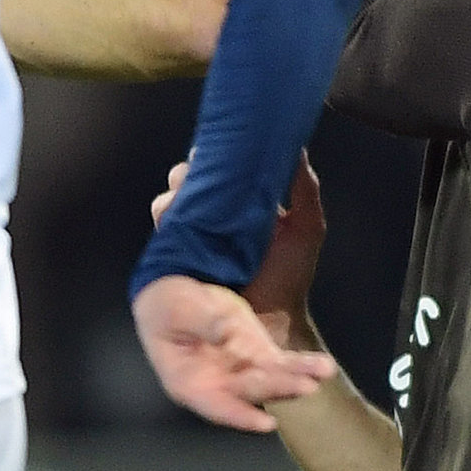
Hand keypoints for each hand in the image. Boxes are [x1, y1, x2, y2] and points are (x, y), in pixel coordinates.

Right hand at [134, 273, 335, 431]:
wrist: (179, 296)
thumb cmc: (168, 307)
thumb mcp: (176, 309)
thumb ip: (202, 322)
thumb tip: (226, 333)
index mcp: (189, 383)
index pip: (217, 406)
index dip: (241, 416)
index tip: (266, 423)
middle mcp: (218, 385)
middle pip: (251, 391)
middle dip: (279, 388)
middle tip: (306, 386)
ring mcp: (240, 372)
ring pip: (272, 381)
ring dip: (298, 378)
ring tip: (323, 372)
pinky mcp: (257, 356)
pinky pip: (282, 365)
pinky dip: (302, 365)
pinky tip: (322, 366)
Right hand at [152, 157, 327, 343]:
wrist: (276, 321)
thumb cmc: (289, 276)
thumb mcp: (306, 228)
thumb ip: (304, 189)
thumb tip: (297, 149)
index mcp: (238, 206)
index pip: (214, 173)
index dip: (206, 161)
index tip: (208, 156)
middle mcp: (212, 220)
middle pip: (185, 185)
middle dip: (183, 177)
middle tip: (190, 181)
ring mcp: (194, 241)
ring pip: (169, 207)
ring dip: (171, 200)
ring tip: (182, 204)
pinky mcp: (179, 263)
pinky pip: (163, 238)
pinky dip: (165, 226)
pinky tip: (172, 224)